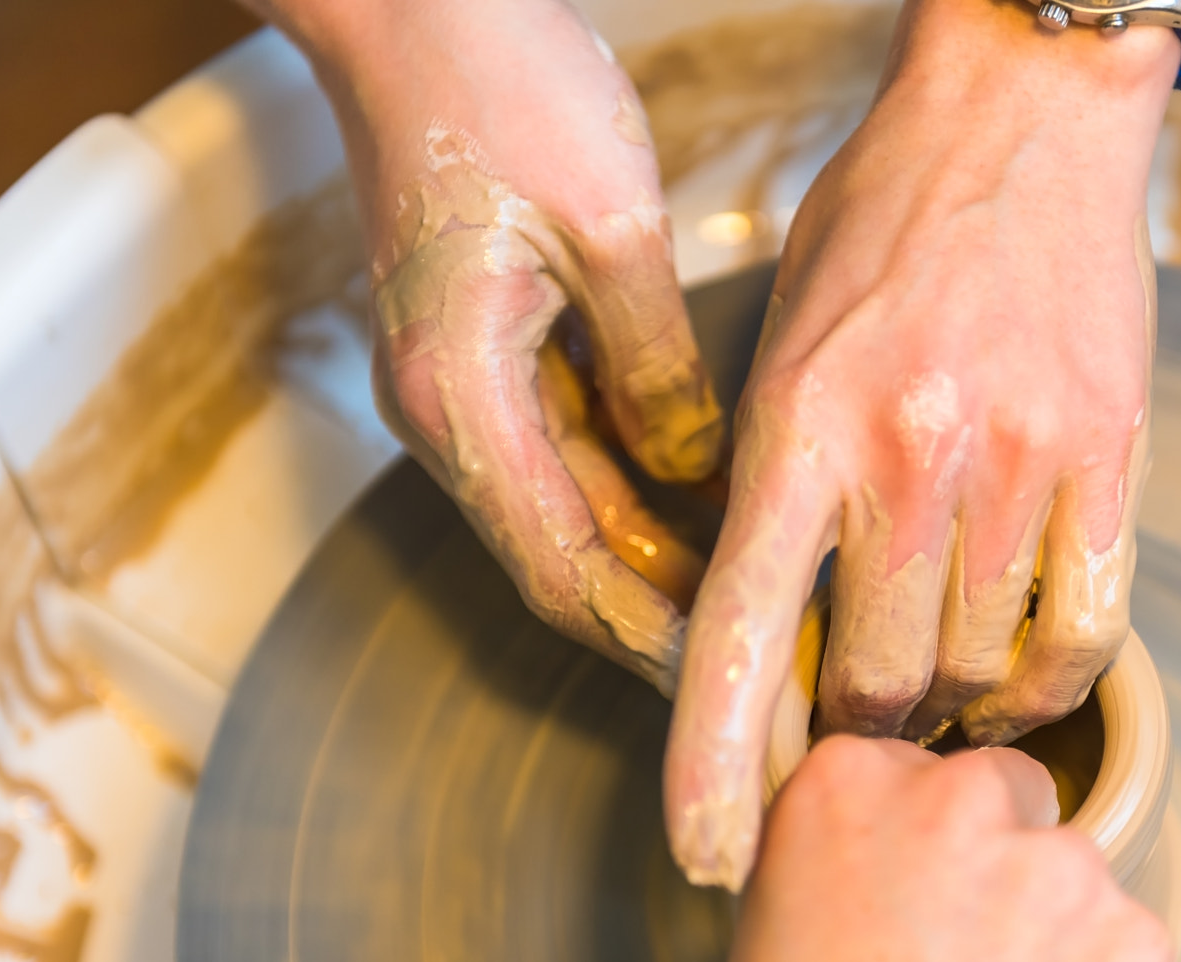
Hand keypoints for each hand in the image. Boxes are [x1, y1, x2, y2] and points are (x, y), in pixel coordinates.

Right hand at [255, 0, 722, 693]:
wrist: (412, 1)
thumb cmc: (500, 84)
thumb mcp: (610, 226)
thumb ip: (659, 369)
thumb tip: (695, 475)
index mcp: (457, 395)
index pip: (563, 571)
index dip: (654, 636)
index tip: (740, 676)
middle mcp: (439, 414)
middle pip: (559, 566)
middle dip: (659, 622)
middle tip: (768, 663)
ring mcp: (452, 391)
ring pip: (562, 521)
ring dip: (650, 568)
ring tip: (757, 605)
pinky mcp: (478, 361)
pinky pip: (561, 461)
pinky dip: (631, 502)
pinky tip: (711, 514)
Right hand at [617, 737, 1175, 961]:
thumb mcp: (767, 951)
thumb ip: (847, 888)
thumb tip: (897, 913)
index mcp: (851, 786)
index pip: (916, 779)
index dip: (918, 859)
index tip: (907, 917)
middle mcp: (963, 804)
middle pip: (1014, 810)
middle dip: (999, 884)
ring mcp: (1064, 877)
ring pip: (1082, 900)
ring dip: (1059, 958)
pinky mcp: (1141, 959)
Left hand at [665, 0, 1176, 886]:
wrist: (1022, 122)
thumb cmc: (879, 236)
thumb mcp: (782, 350)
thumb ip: (776, 496)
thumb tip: (777, 651)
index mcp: (796, 428)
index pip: (738, 635)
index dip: (714, 764)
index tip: (707, 859)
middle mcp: (905, 458)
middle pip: (873, 688)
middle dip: (852, 730)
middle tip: (850, 721)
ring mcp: (1016, 465)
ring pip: (974, 673)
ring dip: (945, 704)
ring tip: (931, 677)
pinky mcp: (1110, 463)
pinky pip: (1081, 636)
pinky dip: (1043, 686)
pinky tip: (1016, 678)